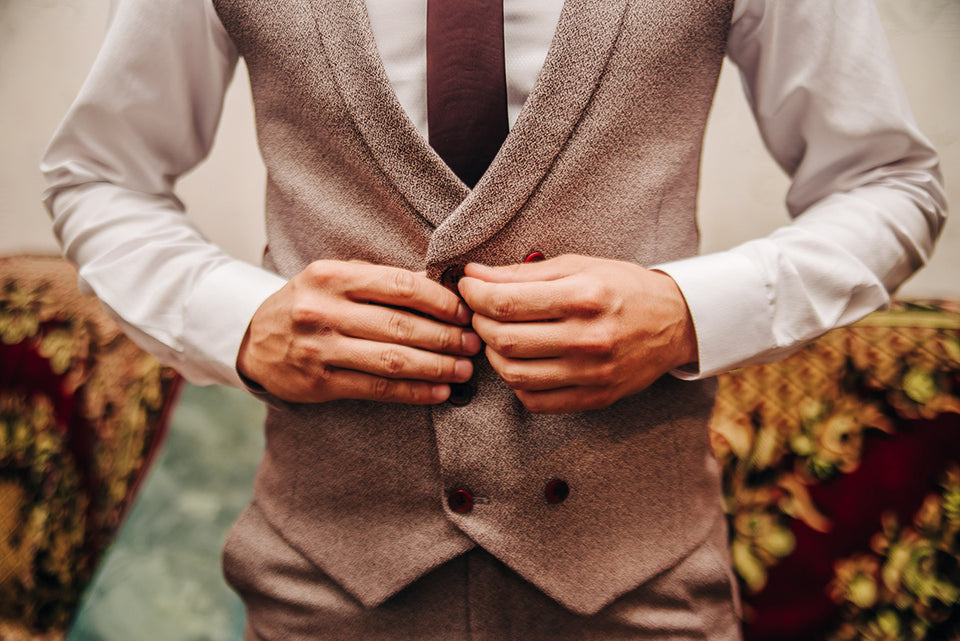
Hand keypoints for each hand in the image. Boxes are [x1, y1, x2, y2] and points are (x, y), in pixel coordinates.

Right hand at [237, 260, 480, 403]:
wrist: (253, 339)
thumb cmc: (309, 303)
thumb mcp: (335, 280)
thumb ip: (381, 281)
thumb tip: (443, 289)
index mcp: (331, 276)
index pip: (399, 285)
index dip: (440, 300)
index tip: (466, 311)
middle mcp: (322, 310)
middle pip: (400, 324)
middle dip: (445, 336)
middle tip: (473, 343)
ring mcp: (319, 348)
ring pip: (391, 359)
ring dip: (435, 367)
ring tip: (463, 370)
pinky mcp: (318, 383)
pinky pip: (375, 388)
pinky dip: (412, 392)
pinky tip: (438, 393)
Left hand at [458, 254, 697, 413]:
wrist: (676, 322)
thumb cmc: (623, 288)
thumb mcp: (578, 266)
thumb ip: (523, 273)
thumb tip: (474, 275)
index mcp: (584, 296)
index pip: (507, 303)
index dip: (475, 296)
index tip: (468, 288)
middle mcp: (588, 337)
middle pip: (505, 340)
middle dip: (479, 324)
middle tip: (480, 312)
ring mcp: (592, 373)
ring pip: (515, 375)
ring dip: (493, 355)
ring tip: (498, 337)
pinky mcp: (595, 397)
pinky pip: (536, 401)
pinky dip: (517, 383)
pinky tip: (522, 362)